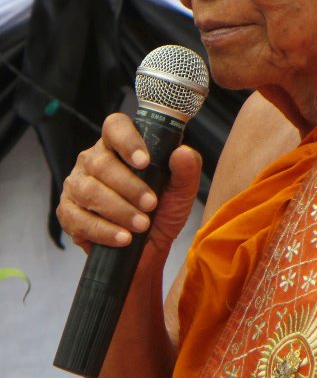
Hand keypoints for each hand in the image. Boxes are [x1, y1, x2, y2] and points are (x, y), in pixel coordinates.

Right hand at [56, 113, 201, 252]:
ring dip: (119, 210)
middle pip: (102, 163)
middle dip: (129, 187)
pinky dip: (104, 231)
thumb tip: (183, 153)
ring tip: (141, 225)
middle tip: (151, 204)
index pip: (115, 127)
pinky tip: (123, 238)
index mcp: (118, 145)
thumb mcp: (181, 192)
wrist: (148, 250)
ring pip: (90, 191)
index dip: (127, 141)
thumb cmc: (162, 212)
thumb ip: (187, 170)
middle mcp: (92, 160)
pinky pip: (79, 219)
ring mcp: (76, 185)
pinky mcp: (68, 213)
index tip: (145, 162)